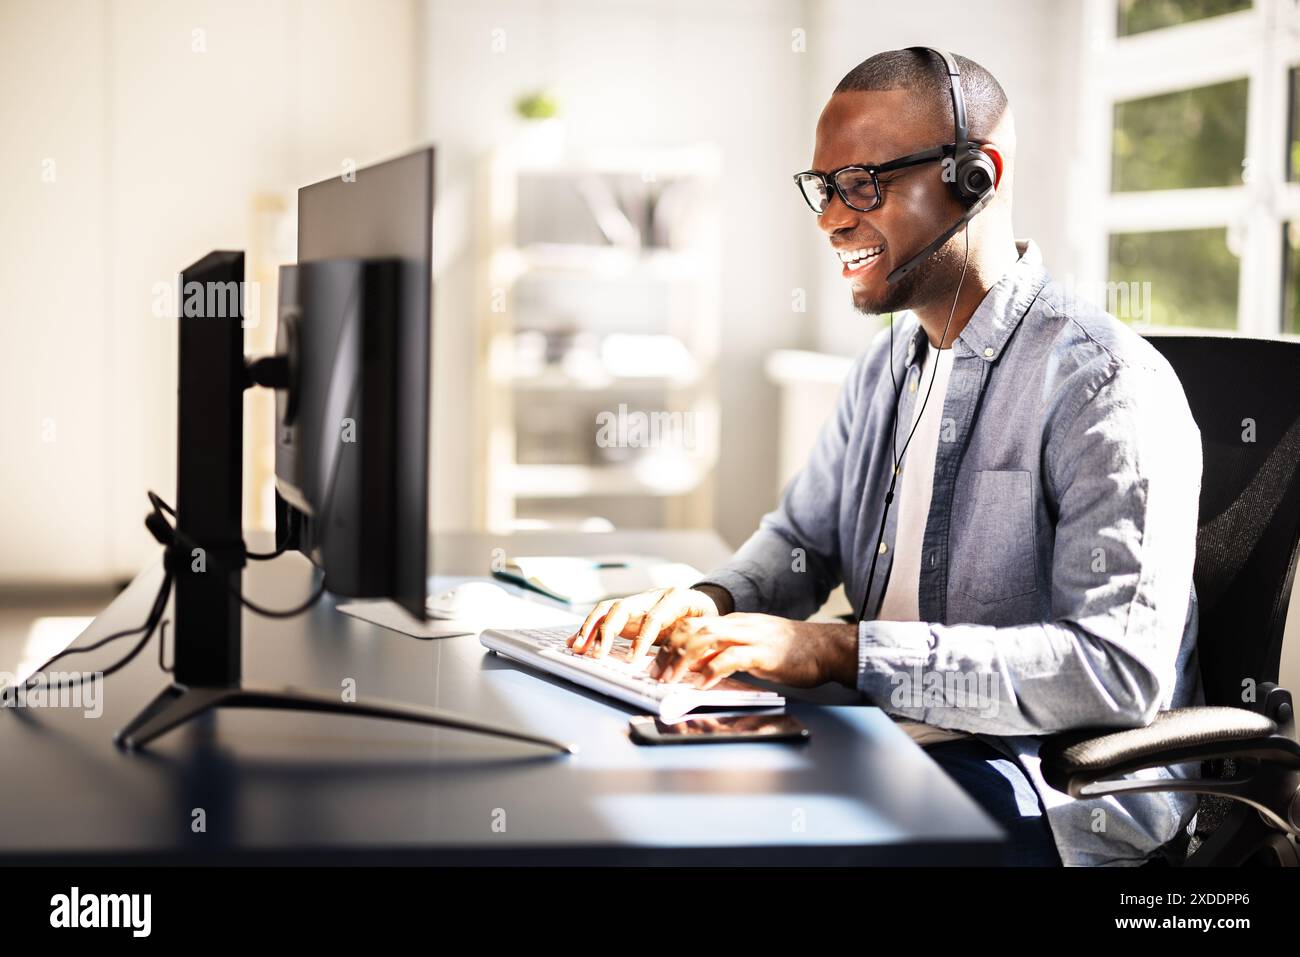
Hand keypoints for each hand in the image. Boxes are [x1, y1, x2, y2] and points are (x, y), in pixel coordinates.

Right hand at [568, 586, 725, 660]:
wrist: (705, 604)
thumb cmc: (707, 619)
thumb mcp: (708, 629)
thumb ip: (697, 643)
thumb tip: (687, 665)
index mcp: (676, 598)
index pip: (653, 617)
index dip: (641, 638)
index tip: (632, 659)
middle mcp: (652, 596)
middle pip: (622, 607)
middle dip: (605, 631)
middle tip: (595, 653)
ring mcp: (638, 602)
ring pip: (608, 609)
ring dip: (590, 628)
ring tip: (577, 647)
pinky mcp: (628, 611)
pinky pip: (605, 617)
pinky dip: (589, 629)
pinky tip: (576, 641)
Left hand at [649, 613, 857, 688]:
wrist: (827, 648)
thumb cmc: (793, 651)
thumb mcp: (753, 649)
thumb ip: (725, 653)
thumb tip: (698, 667)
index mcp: (735, 622)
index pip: (693, 624)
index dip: (670, 641)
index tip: (656, 660)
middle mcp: (739, 625)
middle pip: (693, 628)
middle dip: (669, 650)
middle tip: (656, 672)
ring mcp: (752, 637)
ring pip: (707, 638)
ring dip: (683, 659)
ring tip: (670, 678)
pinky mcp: (765, 653)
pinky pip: (732, 658)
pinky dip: (712, 670)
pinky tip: (701, 684)